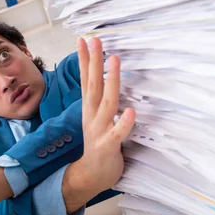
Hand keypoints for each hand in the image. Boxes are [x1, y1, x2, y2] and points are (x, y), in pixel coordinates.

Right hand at [63, 37, 135, 211]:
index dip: (85, 60)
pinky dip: (123, 123)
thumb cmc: (98, 144)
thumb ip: (100, 99)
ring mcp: (99, 131)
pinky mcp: (108, 147)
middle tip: (96, 40)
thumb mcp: (96, 118)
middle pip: (93, 86)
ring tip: (114, 61)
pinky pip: (117, 134)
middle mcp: (92, 116)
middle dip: (94, 62)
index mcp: (89, 109)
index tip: (84, 39)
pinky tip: (131, 111)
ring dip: (111, 81)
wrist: (90, 176)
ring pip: (106, 103)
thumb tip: (104, 78)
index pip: (86, 80)